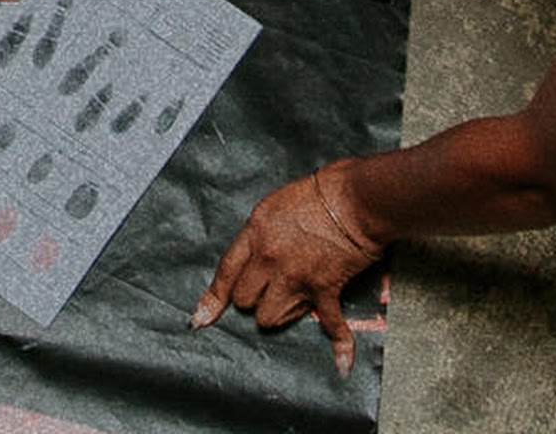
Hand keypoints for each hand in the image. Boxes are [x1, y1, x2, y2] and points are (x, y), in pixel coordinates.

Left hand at [194, 163, 384, 374]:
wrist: (352, 198)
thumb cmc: (317, 193)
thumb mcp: (273, 205)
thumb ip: (261, 233)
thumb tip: (259, 253)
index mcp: (255, 233)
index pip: (226, 271)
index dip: (214, 298)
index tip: (202, 317)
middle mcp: (268, 258)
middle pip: (245, 299)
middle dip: (253, 300)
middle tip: (268, 290)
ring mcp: (295, 276)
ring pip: (270, 317)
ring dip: (280, 314)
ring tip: (292, 302)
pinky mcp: (324, 289)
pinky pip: (329, 325)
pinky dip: (339, 343)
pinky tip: (342, 362)